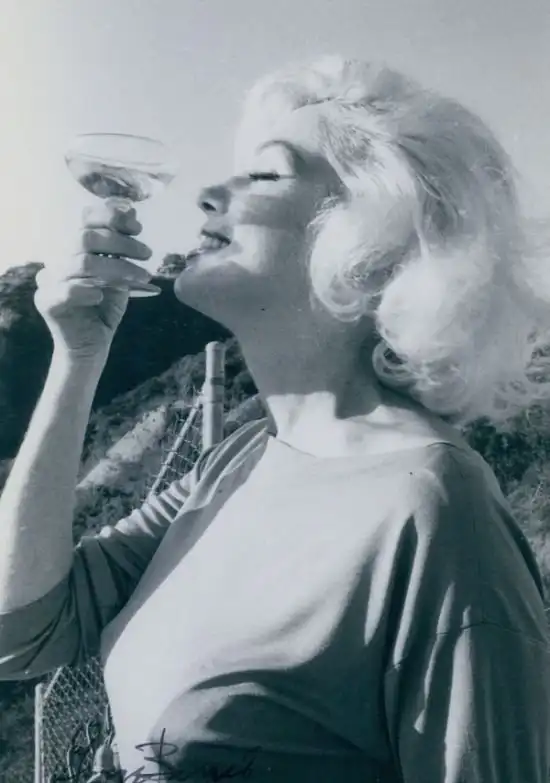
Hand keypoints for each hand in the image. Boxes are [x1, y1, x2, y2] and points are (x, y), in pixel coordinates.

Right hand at [34, 201, 156, 358]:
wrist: (92, 346)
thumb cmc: (105, 310)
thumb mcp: (121, 275)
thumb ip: (123, 247)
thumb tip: (131, 211)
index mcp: (76, 249)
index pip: (87, 220)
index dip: (112, 217)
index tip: (138, 228)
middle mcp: (60, 260)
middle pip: (86, 238)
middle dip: (122, 243)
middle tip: (148, 254)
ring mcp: (50, 280)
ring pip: (83, 263)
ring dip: (117, 268)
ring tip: (143, 277)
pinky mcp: (47, 302)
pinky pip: (67, 290)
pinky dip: (88, 290)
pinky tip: (102, 297)